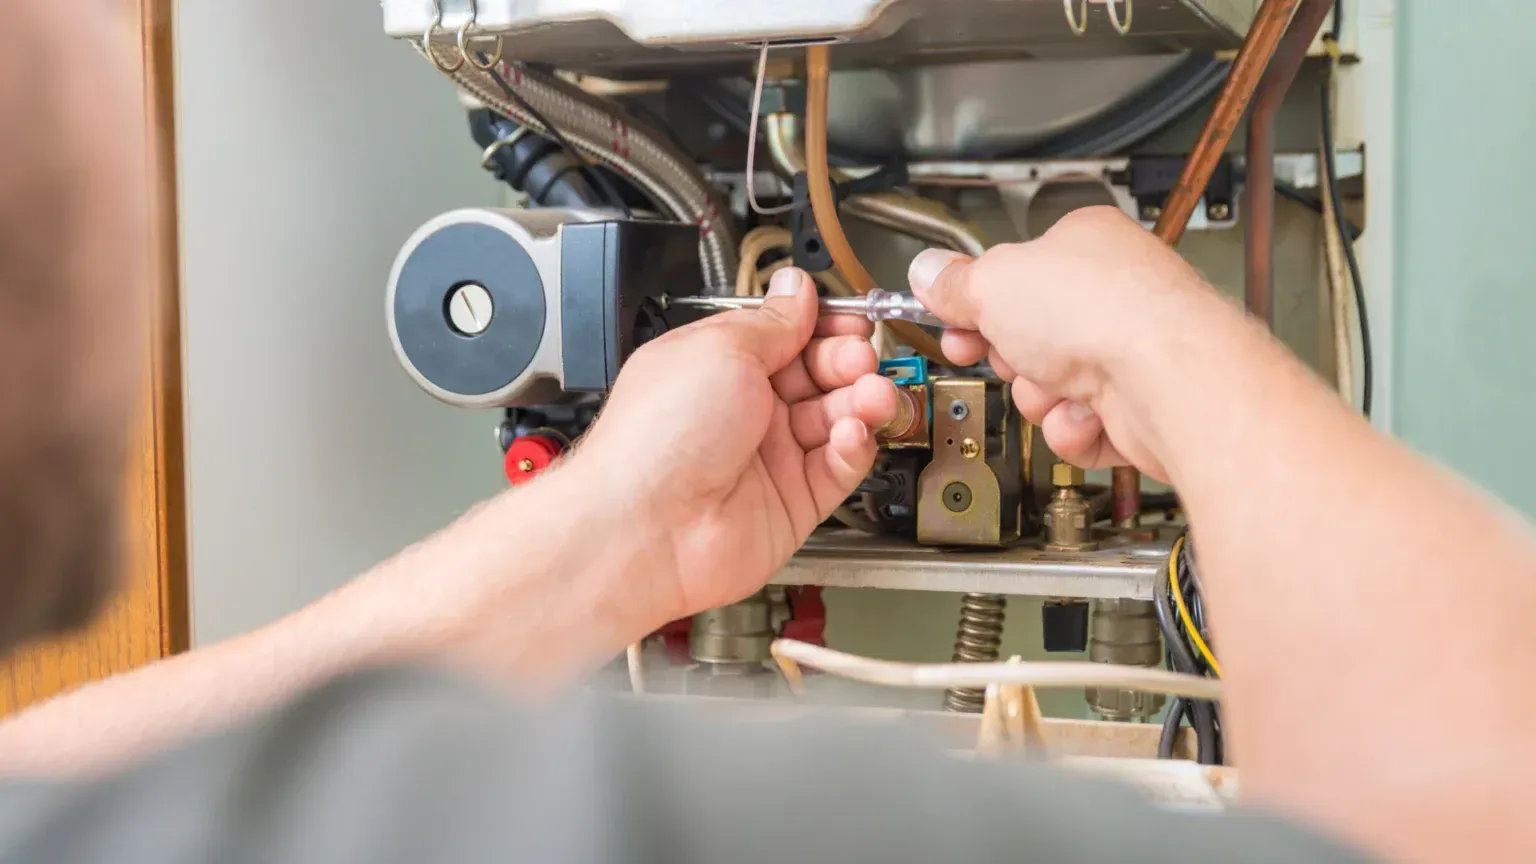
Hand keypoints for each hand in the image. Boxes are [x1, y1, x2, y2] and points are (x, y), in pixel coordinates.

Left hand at [579, 267, 898, 620]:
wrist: (646, 527)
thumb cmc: (657, 438)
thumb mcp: (722, 349)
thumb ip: (773, 322)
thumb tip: (796, 288)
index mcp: (718, 365)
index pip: (787, 336)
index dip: (823, 326)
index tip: (852, 320)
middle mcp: (743, 410)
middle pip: (818, 376)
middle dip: (847, 361)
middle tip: (860, 358)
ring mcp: (768, 458)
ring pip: (836, 420)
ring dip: (860, 402)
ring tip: (871, 394)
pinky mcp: (791, 503)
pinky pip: (838, 468)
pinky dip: (853, 448)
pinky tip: (851, 433)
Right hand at [908, 206, 1225, 482]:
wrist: (1169, 382)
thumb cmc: (1106, 314)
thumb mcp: (994, 283)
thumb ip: (954, 282)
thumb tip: (927, 272)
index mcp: (1083, 243)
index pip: (1013, 272)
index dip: (975, 300)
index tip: (952, 317)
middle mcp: (1112, 293)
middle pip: (1026, 335)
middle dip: (1010, 356)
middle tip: (1008, 352)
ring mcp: (1128, 351)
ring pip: (1046, 387)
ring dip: (1040, 395)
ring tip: (1059, 384)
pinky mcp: (1139, 407)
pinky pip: (1077, 426)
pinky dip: (1073, 428)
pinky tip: (1087, 413)